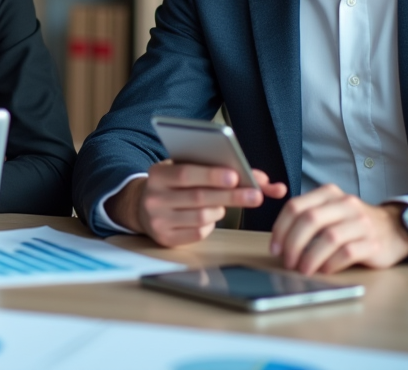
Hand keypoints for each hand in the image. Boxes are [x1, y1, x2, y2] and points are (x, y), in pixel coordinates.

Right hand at [106, 161, 286, 246]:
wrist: (143, 207)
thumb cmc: (175, 185)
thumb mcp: (186, 169)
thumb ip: (220, 170)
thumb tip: (265, 181)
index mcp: (157, 174)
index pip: (186, 174)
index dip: (211, 175)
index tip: (235, 176)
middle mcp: (154, 197)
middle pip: (198, 197)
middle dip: (230, 196)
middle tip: (256, 196)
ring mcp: (158, 220)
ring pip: (201, 217)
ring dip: (219, 210)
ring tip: (222, 205)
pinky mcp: (165, 238)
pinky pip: (197, 233)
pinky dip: (210, 225)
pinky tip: (208, 216)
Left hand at [270, 185, 407, 274]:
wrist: (395, 230)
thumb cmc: (353, 224)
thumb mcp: (330, 212)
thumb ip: (307, 219)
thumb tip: (281, 244)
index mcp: (328, 194)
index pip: (295, 206)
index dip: (280, 228)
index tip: (275, 248)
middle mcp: (345, 204)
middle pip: (309, 220)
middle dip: (293, 243)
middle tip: (287, 262)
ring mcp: (361, 223)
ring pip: (328, 237)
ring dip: (310, 257)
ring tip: (303, 269)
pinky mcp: (374, 242)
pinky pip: (347, 253)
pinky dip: (331, 263)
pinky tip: (325, 270)